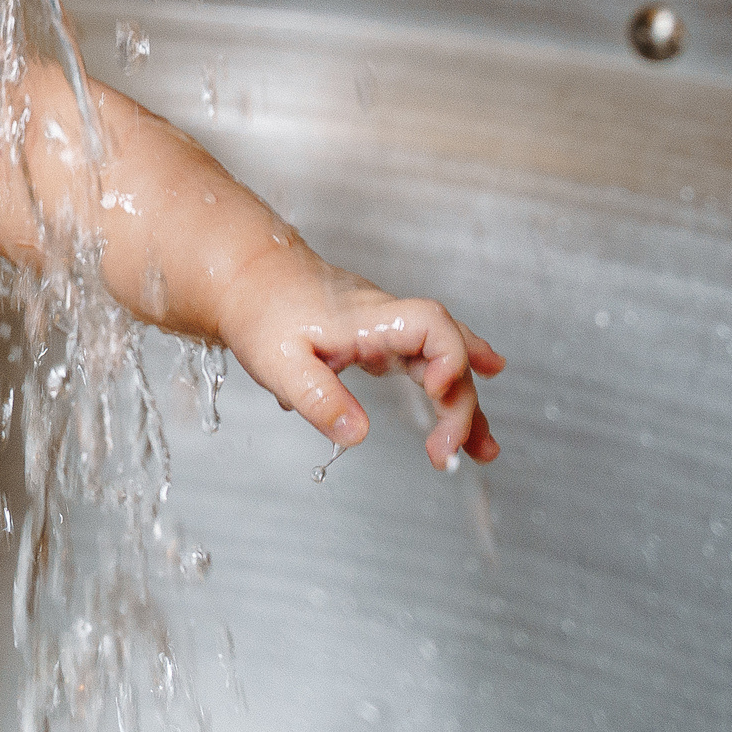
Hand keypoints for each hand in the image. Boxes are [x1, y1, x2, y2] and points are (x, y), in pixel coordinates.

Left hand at [221, 272, 504, 469]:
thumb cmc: (261, 314)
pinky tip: (461, 409)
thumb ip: (318, 399)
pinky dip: (447, 388)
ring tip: (484, 451)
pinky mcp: (379, 340)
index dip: (449, 355)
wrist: (247, 278)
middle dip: (459, 403)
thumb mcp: (278, 363)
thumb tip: (357, 436)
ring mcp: (387, 328)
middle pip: (447, 351)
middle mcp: (387, 319)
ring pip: (442, 361)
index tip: (440, 392)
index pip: (431, 324)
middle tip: (448, 453)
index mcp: (367, 319)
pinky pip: (425, 363)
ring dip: (464, 404)